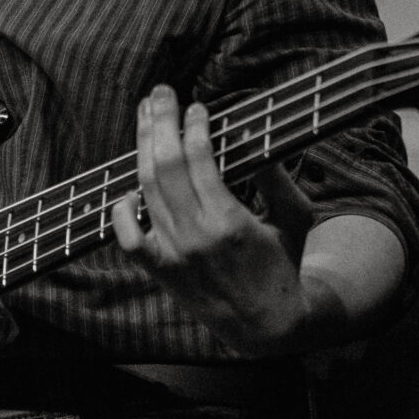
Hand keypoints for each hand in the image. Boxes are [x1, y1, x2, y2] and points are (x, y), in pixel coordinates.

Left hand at [110, 84, 327, 356]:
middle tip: (161, 92)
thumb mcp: (295, 217)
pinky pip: (128, 236)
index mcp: (230, 222)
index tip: (197, 106)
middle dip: (161, 122)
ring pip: (146, 190)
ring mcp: (172, 254)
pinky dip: (122, 209)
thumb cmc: (286, 265)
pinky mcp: (160, 270)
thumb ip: (276, 177)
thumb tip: (252, 134)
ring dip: (143, 148)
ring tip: (146, 117)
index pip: (199, 158)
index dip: (194, 125)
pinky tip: (130, 188)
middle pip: (165, 165)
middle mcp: (195, 236)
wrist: (268, 325)